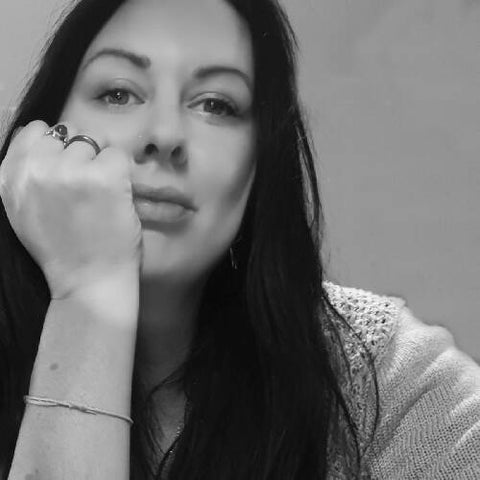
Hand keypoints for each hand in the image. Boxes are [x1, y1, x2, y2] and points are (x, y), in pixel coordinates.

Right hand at [0, 121, 141, 299]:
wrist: (89, 281)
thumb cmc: (62, 251)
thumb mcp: (23, 210)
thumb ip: (25, 173)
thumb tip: (34, 134)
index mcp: (12, 176)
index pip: (34, 131)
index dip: (56, 147)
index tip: (66, 168)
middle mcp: (37, 169)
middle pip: (67, 134)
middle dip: (79, 154)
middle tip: (87, 188)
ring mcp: (71, 171)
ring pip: (93, 142)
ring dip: (101, 164)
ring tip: (101, 196)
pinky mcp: (104, 176)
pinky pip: (117, 155)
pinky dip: (122, 173)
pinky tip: (116, 197)